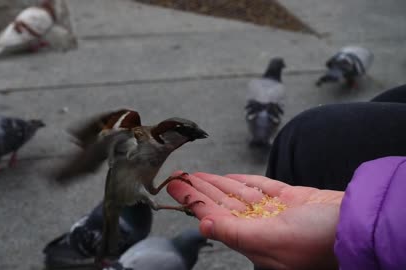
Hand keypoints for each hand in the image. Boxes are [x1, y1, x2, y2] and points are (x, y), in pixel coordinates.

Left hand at [167, 172, 343, 269]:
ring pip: (237, 194)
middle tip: (178, 176)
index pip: (213, 216)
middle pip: (221, 204)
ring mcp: (275, 211)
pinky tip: (227, 178)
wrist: (358, 224)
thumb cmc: (320, 239)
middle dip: (199, 189)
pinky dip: (242, 181)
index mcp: (253, 240)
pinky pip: (259, 187)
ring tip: (195, 174)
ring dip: (216, 183)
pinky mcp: (290, 198)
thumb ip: (235, 233)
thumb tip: (202, 225)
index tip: (174, 187)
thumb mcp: (273, 239)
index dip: (193, 201)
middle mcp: (260, 226)